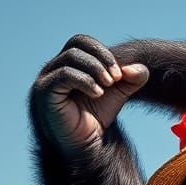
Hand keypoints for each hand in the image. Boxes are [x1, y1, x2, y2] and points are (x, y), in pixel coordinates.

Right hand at [31, 34, 148, 153]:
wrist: (85, 143)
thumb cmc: (96, 116)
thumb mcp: (118, 94)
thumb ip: (132, 79)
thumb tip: (140, 68)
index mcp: (69, 62)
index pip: (83, 41)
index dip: (103, 53)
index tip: (121, 74)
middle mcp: (55, 66)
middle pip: (76, 45)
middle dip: (101, 60)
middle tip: (116, 80)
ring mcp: (47, 77)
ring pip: (71, 58)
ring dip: (95, 70)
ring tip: (108, 87)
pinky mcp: (45, 91)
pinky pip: (63, 75)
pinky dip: (85, 81)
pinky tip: (97, 94)